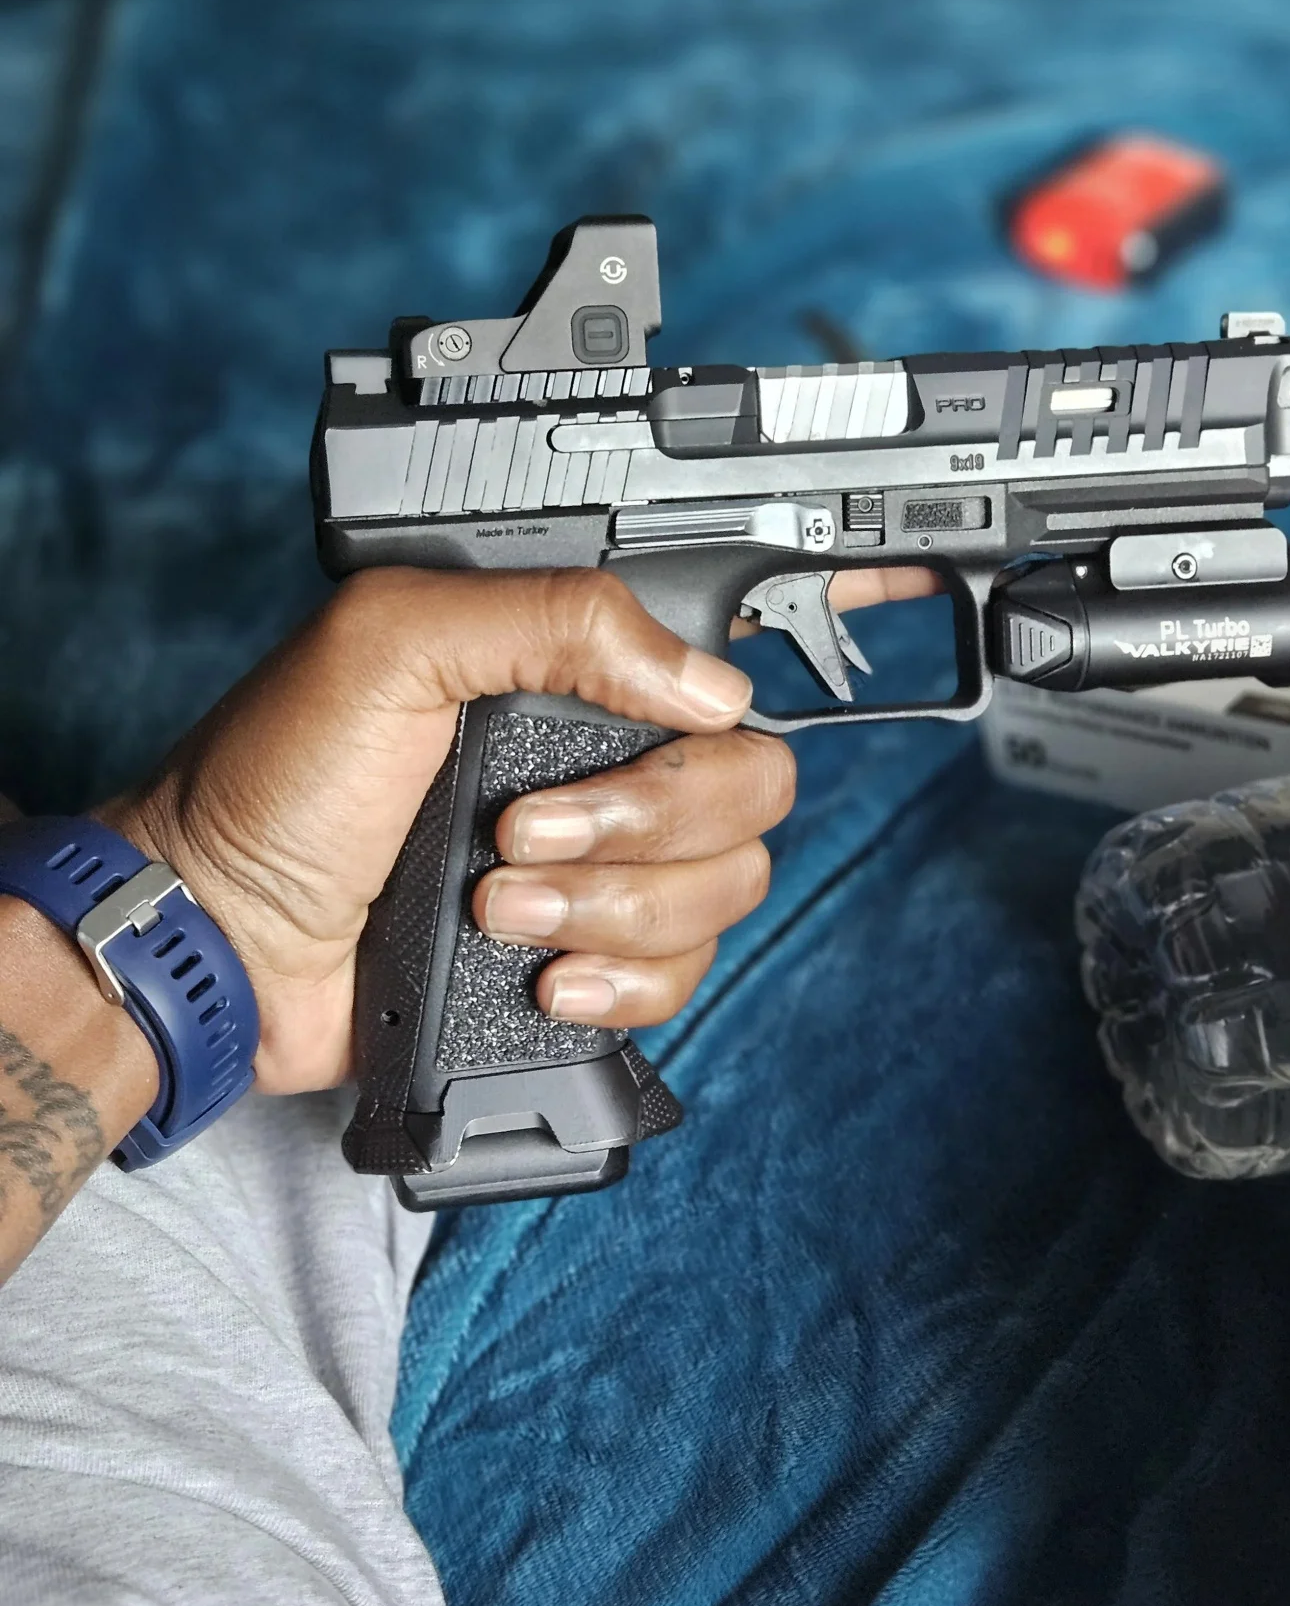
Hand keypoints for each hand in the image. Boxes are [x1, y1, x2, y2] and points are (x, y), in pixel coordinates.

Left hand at [99, 568, 795, 1094]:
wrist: (224, 943)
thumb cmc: (275, 786)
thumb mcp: (391, 644)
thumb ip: (555, 619)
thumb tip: (708, 686)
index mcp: (569, 675)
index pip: (722, 682)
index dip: (708, 722)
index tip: (645, 742)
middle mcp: (602, 767)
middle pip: (748, 794)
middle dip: (639, 828)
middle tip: (515, 833)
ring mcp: (599, 870)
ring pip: (723, 892)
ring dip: (609, 910)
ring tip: (495, 908)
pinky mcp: (587, 962)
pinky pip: (682, 978)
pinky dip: (622, 985)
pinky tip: (543, 979)